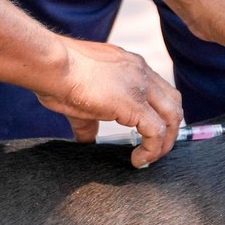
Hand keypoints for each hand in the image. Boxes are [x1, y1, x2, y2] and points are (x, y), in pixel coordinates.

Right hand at [35, 39, 183, 167]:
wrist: (50, 65)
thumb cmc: (56, 76)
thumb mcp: (82, 97)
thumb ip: (91, 120)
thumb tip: (87, 140)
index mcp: (132, 66)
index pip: (160, 90)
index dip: (161, 113)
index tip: (151, 132)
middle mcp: (142, 72)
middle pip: (174, 102)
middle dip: (171, 128)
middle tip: (157, 147)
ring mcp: (142, 87)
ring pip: (172, 117)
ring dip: (166, 141)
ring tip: (150, 158)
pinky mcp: (135, 104)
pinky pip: (157, 132)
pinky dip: (153, 149)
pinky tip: (138, 160)